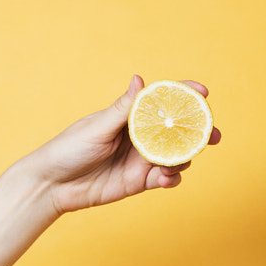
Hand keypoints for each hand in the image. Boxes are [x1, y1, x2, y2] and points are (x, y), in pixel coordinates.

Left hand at [26, 74, 222, 214]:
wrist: (52, 186)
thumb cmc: (68, 149)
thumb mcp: (96, 128)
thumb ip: (123, 109)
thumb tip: (139, 80)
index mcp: (130, 116)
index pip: (162, 101)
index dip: (185, 94)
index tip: (204, 92)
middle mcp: (141, 136)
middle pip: (179, 130)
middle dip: (200, 132)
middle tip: (214, 136)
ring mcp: (143, 159)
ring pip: (178, 155)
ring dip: (183, 159)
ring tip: (172, 165)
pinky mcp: (141, 181)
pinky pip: (167, 178)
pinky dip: (171, 178)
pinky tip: (164, 179)